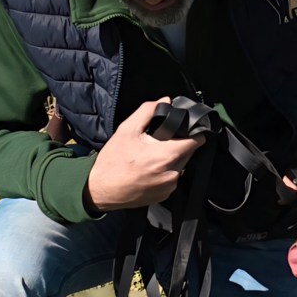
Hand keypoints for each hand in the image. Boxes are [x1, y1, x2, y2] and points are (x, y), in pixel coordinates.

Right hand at [84, 98, 205, 212]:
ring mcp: (169, 187)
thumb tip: (165, 101)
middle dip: (178, 145)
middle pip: (188, 153)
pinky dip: (164, 173)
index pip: (196, 142)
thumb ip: (147, 112)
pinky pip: (172, 179)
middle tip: (159, 143)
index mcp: (166, 156)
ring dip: (171, 160)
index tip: (188, 129)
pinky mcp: (165, 195)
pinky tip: (149, 170)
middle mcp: (172, 173)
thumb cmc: (112, 162)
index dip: (194, 133)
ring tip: (150, 157)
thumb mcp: (127, 130)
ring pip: (180, 166)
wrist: (101, 190)